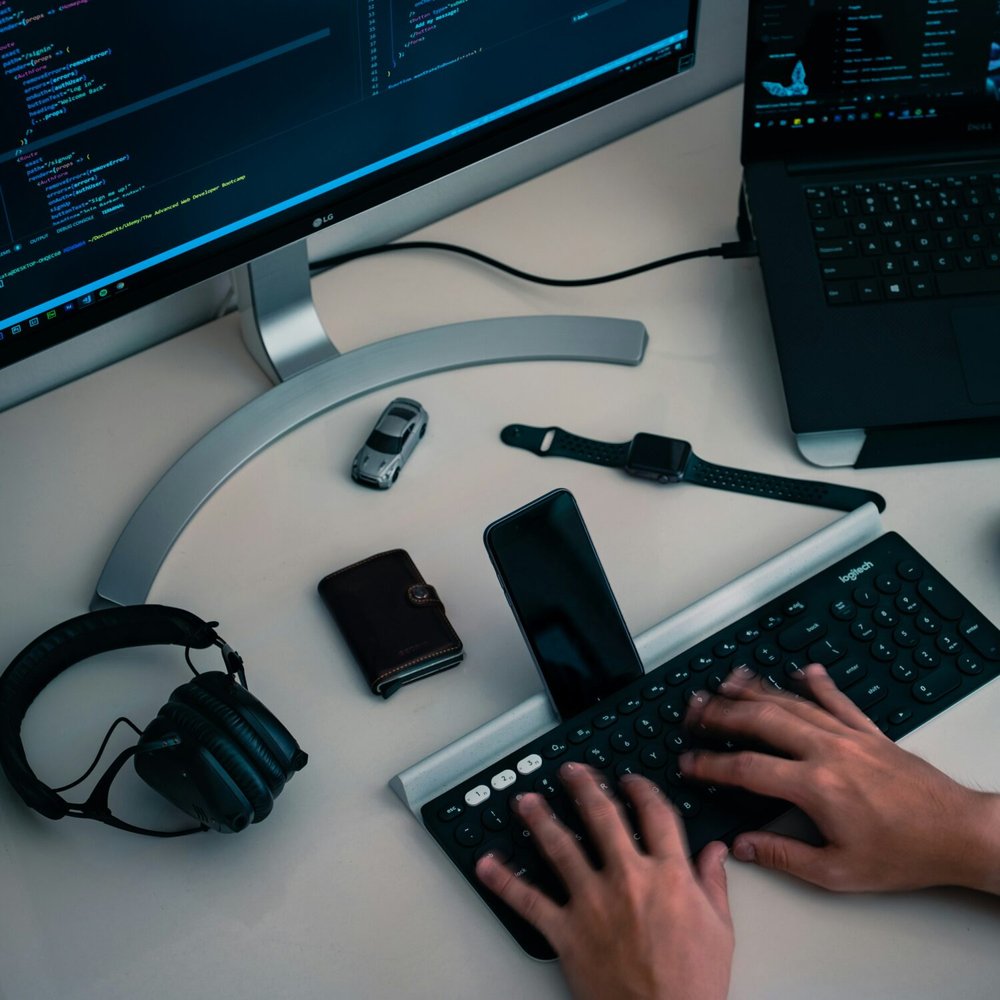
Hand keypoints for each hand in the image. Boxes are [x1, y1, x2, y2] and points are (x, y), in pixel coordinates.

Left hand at [476, 763, 732, 999]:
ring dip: (539, 818)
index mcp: (669, 875)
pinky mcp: (566, 932)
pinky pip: (528, 900)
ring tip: (526, 800)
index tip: (631, 781)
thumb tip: (715, 852)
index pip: (654, 814)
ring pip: (559, 846)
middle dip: (584, 786)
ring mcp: (593, 903)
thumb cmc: (692, 986)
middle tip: (571, 771)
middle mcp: (628, 879)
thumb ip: (714, 884)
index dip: (641, 790)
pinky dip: (503, 881)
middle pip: (601, 816)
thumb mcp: (719, 930)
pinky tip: (488, 864)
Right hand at [681, 665, 999, 893]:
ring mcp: (849, 736)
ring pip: (791, 702)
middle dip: (720, 713)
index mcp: (815, 786)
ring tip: (725, 683)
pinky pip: (836, 699)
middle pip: (760, 720)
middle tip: (694, 711)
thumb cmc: (905, 854)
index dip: (710, 764)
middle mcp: (828, 751)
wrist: (958, 833)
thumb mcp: (838, 872)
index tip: (689, 763)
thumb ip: (784, 855)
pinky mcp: (870, 732)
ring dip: (754, 691)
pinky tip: (802, 670)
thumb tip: (744, 846)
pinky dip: (816, 682)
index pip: (746, 769)